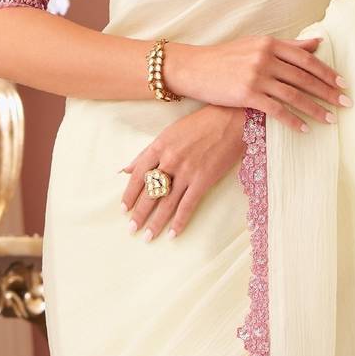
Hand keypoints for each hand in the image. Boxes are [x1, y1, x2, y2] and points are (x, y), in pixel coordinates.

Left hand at [119, 103, 247, 241]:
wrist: (230, 119)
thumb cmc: (199, 124)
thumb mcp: (169, 133)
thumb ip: (147, 152)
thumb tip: (126, 169)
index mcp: (159, 146)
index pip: (138, 176)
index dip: (129, 194)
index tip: (124, 209)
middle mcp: (170, 160)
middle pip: (150, 193)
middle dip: (140, 213)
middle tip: (131, 229)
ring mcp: (187, 171)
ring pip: (167, 203)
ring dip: (156, 222)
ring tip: (148, 237)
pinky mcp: (203, 180)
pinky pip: (188, 205)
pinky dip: (180, 221)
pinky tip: (173, 233)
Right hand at [166, 35, 350, 133]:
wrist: (193, 67)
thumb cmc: (225, 57)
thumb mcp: (256, 44)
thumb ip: (287, 45)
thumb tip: (316, 41)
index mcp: (270, 43)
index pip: (306, 58)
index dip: (327, 72)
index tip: (342, 84)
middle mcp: (265, 57)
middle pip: (304, 77)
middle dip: (328, 92)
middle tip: (346, 103)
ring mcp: (256, 76)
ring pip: (294, 95)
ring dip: (315, 109)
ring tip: (331, 119)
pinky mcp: (246, 94)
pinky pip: (276, 110)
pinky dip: (293, 121)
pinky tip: (304, 129)